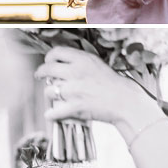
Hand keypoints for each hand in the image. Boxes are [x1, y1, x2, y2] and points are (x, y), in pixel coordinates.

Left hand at [35, 47, 159, 130]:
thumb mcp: (97, 64)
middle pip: (47, 69)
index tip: (47, 62)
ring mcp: (74, 90)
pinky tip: (51, 114)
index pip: (55, 53)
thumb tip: (60, 64)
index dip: (48, 58)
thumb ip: (79, 62)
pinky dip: (51, 115)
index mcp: (82, 60)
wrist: (126, 101)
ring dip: (50, 95)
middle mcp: (75, 73)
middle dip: (41, 73)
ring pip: (49, 91)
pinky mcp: (76, 107)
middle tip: (40, 77)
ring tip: (55, 97)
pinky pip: (54, 111)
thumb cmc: (114, 84)